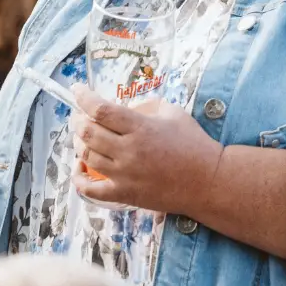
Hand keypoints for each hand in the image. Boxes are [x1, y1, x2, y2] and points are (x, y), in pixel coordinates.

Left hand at [70, 88, 220, 213]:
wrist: (208, 182)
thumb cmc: (194, 144)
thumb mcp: (173, 113)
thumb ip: (146, 106)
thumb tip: (123, 108)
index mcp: (140, 127)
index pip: (100, 109)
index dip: (83, 97)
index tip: (77, 90)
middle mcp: (128, 151)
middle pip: (87, 132)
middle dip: (78, 120)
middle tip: (80, 116)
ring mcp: (124, 175)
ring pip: (87, 156)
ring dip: (79, 143)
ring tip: (83, 137)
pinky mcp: (125, 194)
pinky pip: (91, 190)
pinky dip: (78, 178)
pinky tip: (79, 168)